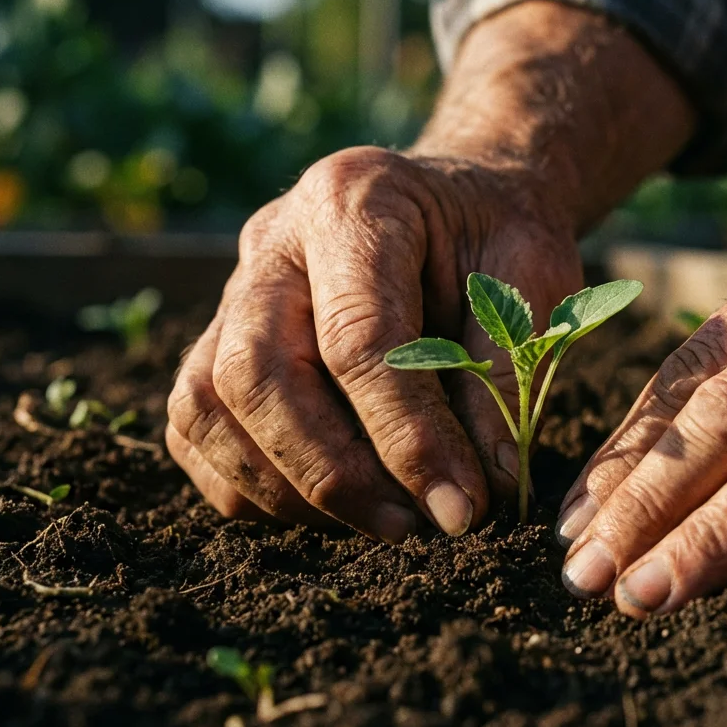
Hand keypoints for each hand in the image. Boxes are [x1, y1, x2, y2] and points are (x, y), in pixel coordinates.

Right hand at [166, 146, 580, 538]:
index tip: (459, 507)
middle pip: (256, 373)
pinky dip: (247, 484)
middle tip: (409, 526)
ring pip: (206, 404)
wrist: (462, 202)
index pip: (357, 339)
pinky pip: (195, 424)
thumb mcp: (532, 279)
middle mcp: (272, 240)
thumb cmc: (499, 238)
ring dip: (284, 487)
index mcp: (354, 200)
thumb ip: (504, 373)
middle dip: (331, 472)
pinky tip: (326, 508)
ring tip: (376, 520)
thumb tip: (478, 489)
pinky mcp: (216, 338)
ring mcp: (233, 289)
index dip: (407, 436)